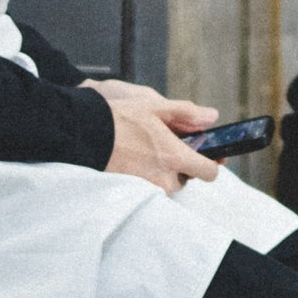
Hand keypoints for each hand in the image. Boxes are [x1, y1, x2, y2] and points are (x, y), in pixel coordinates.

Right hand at [98, 78, 220, 189]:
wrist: (85, 134)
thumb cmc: (120, 119)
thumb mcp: (155, 106)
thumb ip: (187, 113)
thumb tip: (212, 116)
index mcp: (175, 157)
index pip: (208, 173)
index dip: (210, 164)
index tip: (205, 155)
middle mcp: (164, 177)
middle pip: (186, 178)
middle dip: (181, 166)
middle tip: (165, 146)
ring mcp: (148, 187)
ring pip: (167, 183)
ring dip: (164, 171)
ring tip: (146, 151)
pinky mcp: (133, 190)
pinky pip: (150, 186)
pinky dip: (147, 175)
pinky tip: (135, 158)